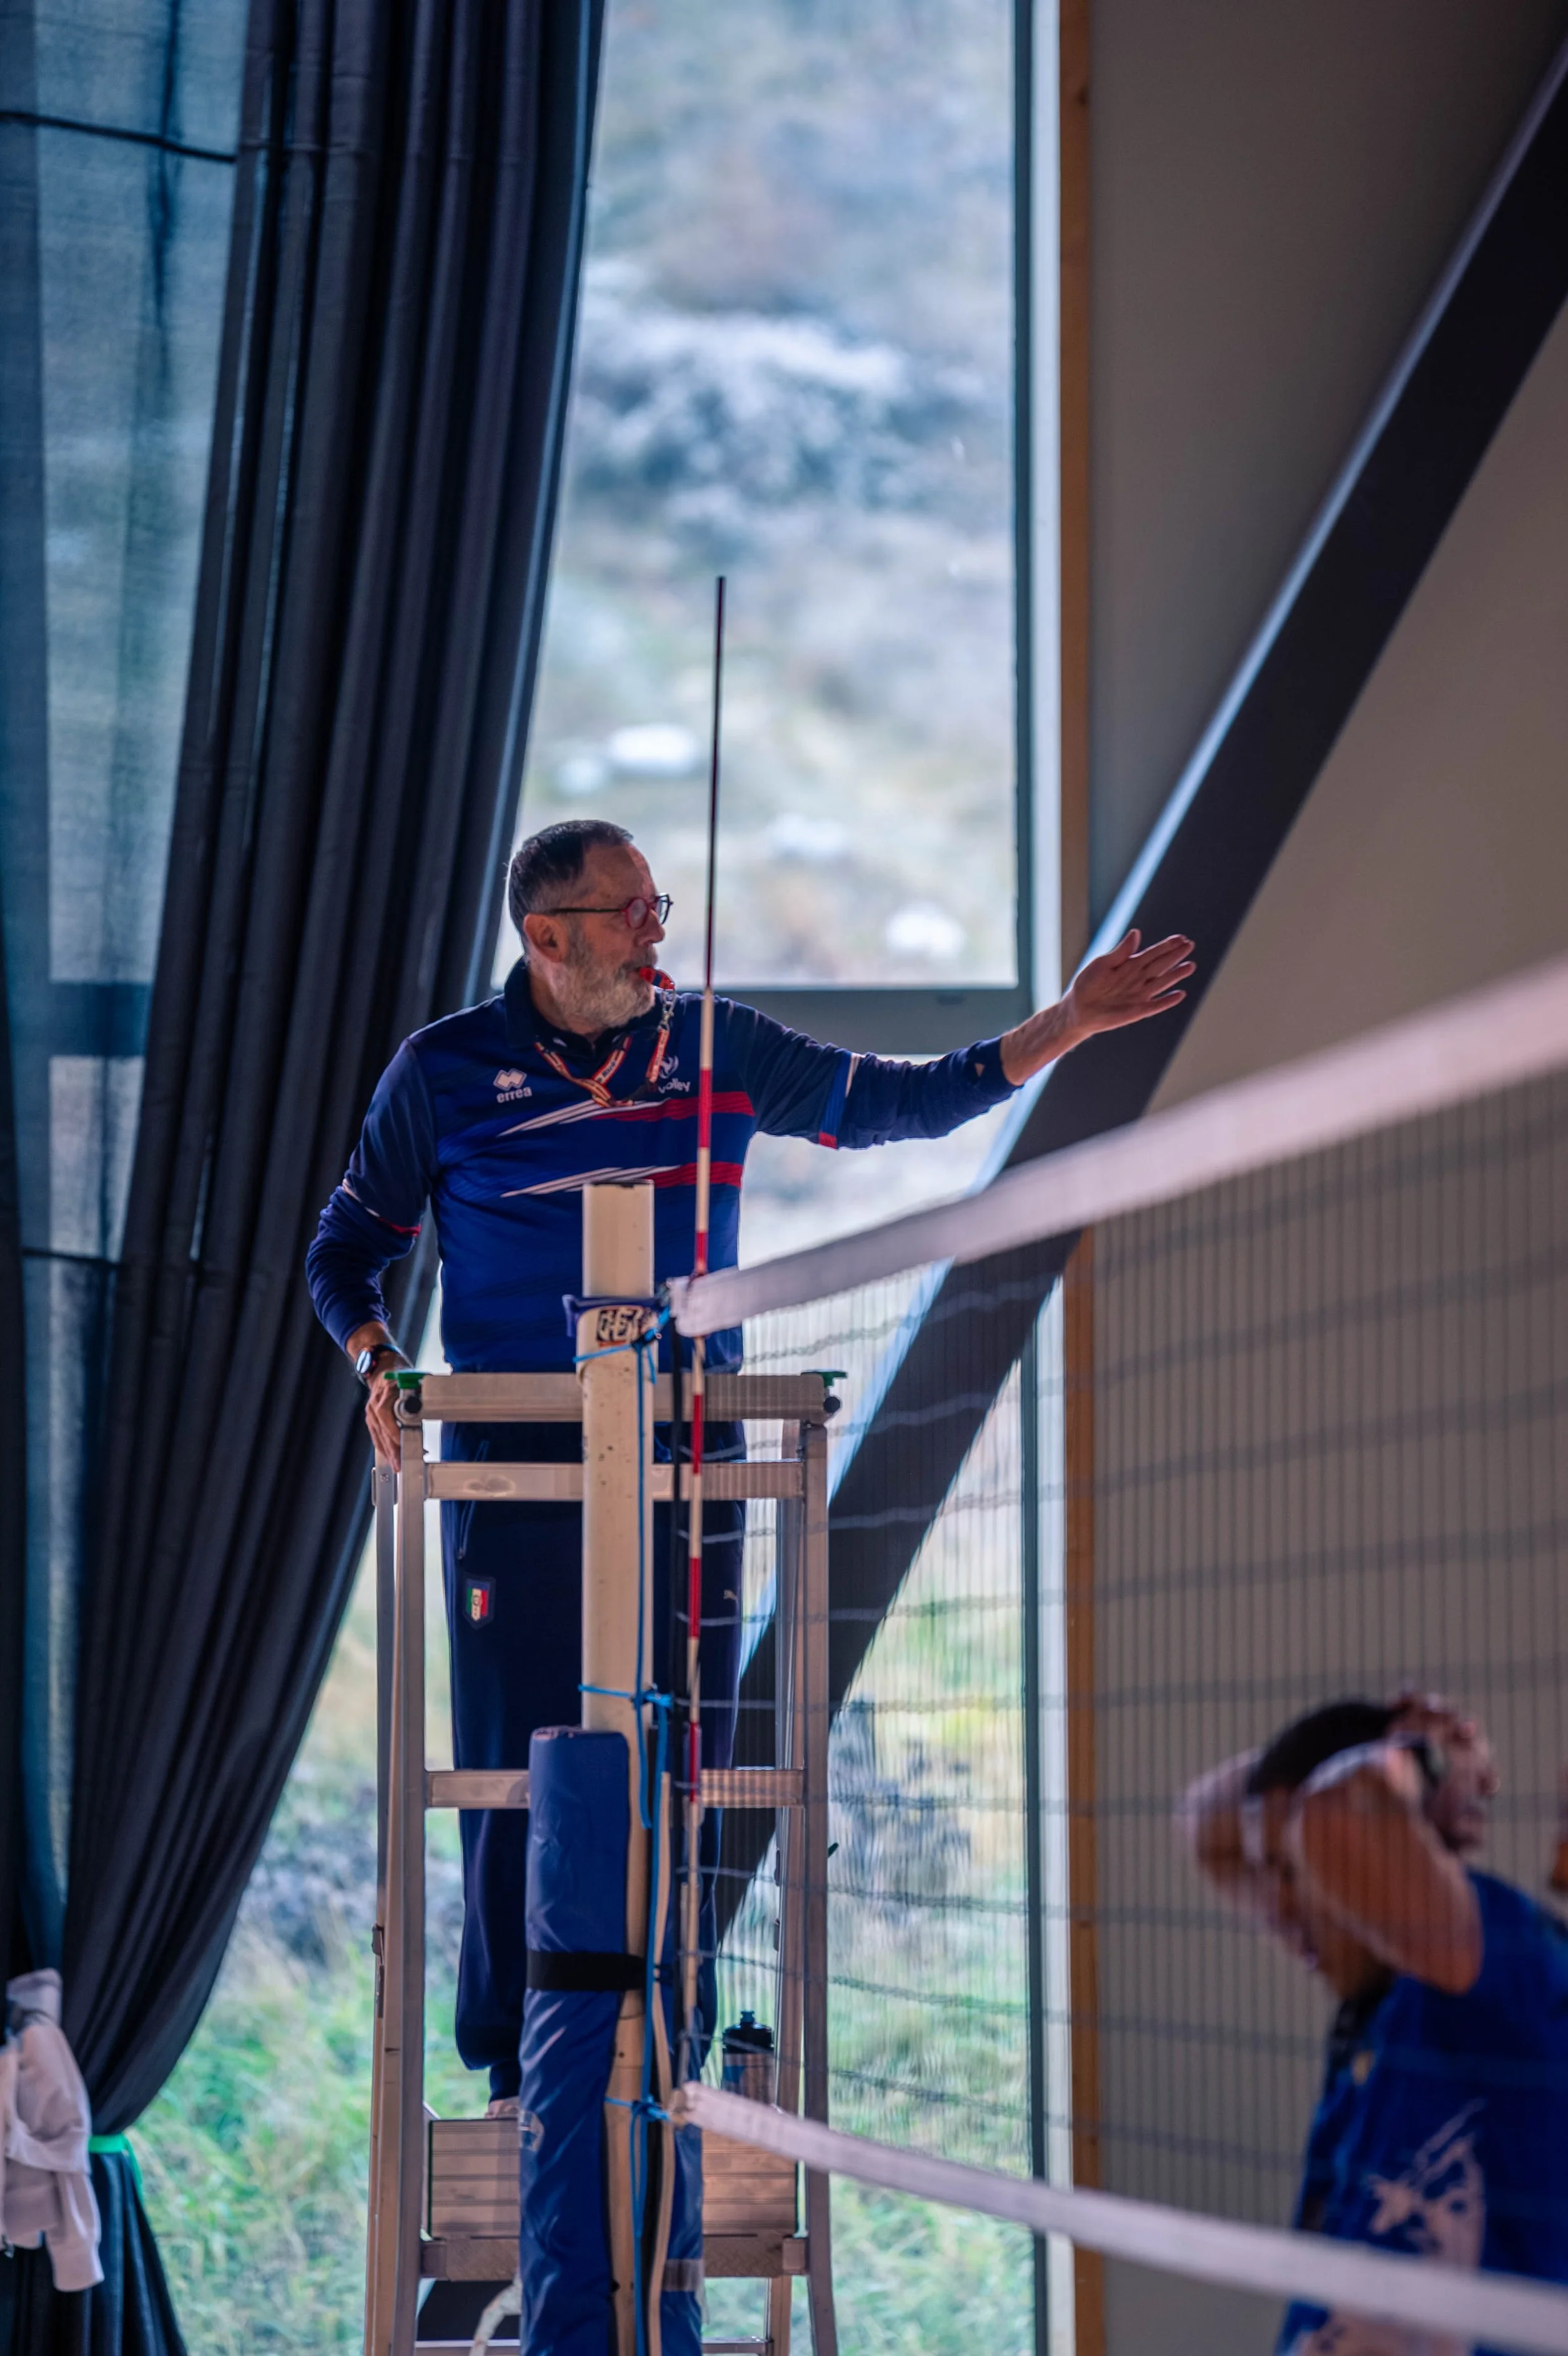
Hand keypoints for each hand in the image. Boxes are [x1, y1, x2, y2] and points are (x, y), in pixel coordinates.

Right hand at [346, 1325, 408, 1461]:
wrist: (382, 1365)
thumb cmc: (399, 1372)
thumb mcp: (413, 1379)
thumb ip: (420, 1392)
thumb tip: (433, 1401)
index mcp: (384, 1395)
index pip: (386, 1419)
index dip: (394, 1435)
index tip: (402, 1447)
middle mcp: (374, 1405)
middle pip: (382, 1432)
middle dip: (391, 1450)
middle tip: (400, 1465)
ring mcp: (371, 1411)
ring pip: (378, 1436)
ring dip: (388, 1452)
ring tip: (396, 1465)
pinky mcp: (371, 1417)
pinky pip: (376, 1434)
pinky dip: (383, 1446)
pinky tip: (390, 1456)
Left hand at [1067, 929, 1193, 1039]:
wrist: (1078, 1009)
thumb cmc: (1088, 984)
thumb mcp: (1102, 964)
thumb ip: (1121, 951)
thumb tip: (1136, 933)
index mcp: (1130, 965)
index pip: (1152, 953)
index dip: (1166, 946)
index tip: (1180, 938)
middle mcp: (1138, 979)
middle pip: (1161, 965)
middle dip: (1175, 955)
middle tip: (1190, 945)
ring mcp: (1139, 995)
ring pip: (1162, 983)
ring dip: (1176, 975)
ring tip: (1190, 965)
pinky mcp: (1138, 1011)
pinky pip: (1156, 1005)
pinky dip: (1167, 1001)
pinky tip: (1180, 994)